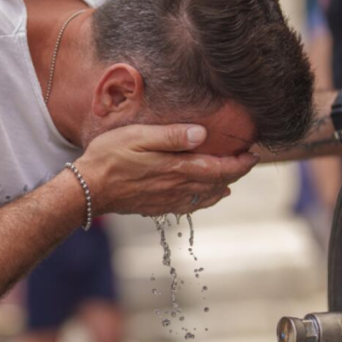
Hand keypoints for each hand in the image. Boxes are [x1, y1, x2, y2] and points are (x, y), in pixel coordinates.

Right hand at [75, 124, 258, 216]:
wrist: (88, 189)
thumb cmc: (110, 156)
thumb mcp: (139, 136)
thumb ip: (172, 135)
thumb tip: (203, 134)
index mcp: (176, 168)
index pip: (219, 168)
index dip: (240, 163)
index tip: (253, 154)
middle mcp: (177, 187)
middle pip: (216, 183)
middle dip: (235, 173)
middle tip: (247, 162)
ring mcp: (168, 200)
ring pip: (206, 196)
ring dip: (222, 187)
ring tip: (231, 178)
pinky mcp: (157, 207)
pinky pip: (190, 206)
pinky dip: (205, 200)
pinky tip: (207, 196)